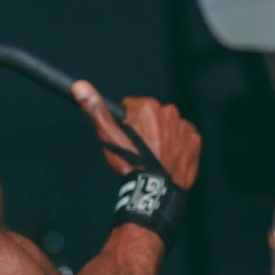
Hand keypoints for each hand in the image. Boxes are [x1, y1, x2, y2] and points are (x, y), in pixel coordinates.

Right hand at [73, 81, 201, 189]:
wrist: (155, 188)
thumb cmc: (131, 162)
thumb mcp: (107, 135)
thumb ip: (95, 109)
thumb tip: (80, 86)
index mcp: (147, 106)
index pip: (132, 106)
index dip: (125, 122)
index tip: (124, 137)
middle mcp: (169, 111)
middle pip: (151, 114)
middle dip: (144, 127)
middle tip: (137, 148)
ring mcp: (184, 126)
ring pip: (167, 125)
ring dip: (160, 135)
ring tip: (152, 155)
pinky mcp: (195, 141)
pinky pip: (184, 137)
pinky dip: (176, 144)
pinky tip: (166, 157)